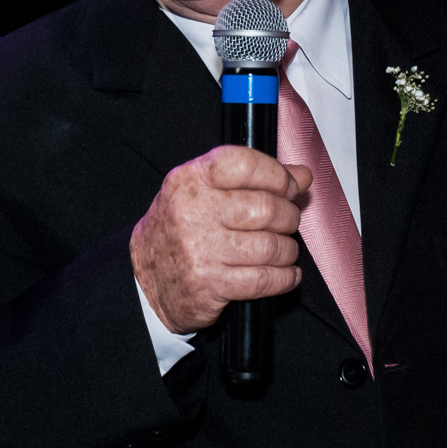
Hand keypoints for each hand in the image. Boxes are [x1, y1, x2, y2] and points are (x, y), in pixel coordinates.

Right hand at [130, 146, 312, 333]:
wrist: (145, 279)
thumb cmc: (180, 229)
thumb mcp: (205, 191)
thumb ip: (253, 179)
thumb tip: (302, 175)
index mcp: (190, 179)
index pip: (243, 164)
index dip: (277, 174)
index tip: (290, 186)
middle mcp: (193, 210)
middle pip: (264, 207)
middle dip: (289, 216)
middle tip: (289, 221)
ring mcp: (200, 249)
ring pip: (269, 245)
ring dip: (288, 249)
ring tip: (283, 249)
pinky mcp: (209, 284)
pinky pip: (264, 280)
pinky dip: (285, 277)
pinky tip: (286, 273)